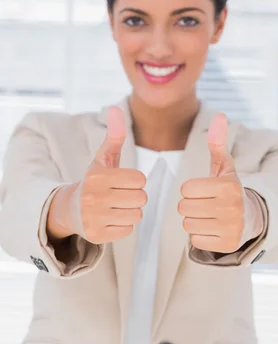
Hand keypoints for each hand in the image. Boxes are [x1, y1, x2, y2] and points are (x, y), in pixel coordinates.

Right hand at [48, 106, 146, 244]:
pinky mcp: (96, 235)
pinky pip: (128, 230)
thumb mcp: (103, 158)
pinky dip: (123, 226)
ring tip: (117, 207)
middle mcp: (93, 197)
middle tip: (121, 196)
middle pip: (140, 198)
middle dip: (135, 197)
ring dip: (131, 211)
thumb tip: (114, 108)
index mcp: (98, 176)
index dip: (135, 181)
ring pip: (136, 215)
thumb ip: (114, 136)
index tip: (123, 182)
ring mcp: (94, 218)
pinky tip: (111, 219)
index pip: (139, 180)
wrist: (70, 209)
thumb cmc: (95, 181)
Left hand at [178, 113, 246, 252]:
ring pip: (188, 225)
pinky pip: (195, 240)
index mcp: (229, 186)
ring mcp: (231, 228)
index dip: (190, 190)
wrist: (249, 218)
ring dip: (194, 221)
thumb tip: (220, 116)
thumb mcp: (224, 167)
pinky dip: (200, 236)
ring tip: (209, 217)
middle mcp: (232, 207)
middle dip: (190, 206)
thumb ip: (217, 143)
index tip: (204, 191)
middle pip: (184, 208)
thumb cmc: (228, 189)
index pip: (186, 190)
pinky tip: (213, 229)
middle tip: (205, 205)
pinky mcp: (228, 244)